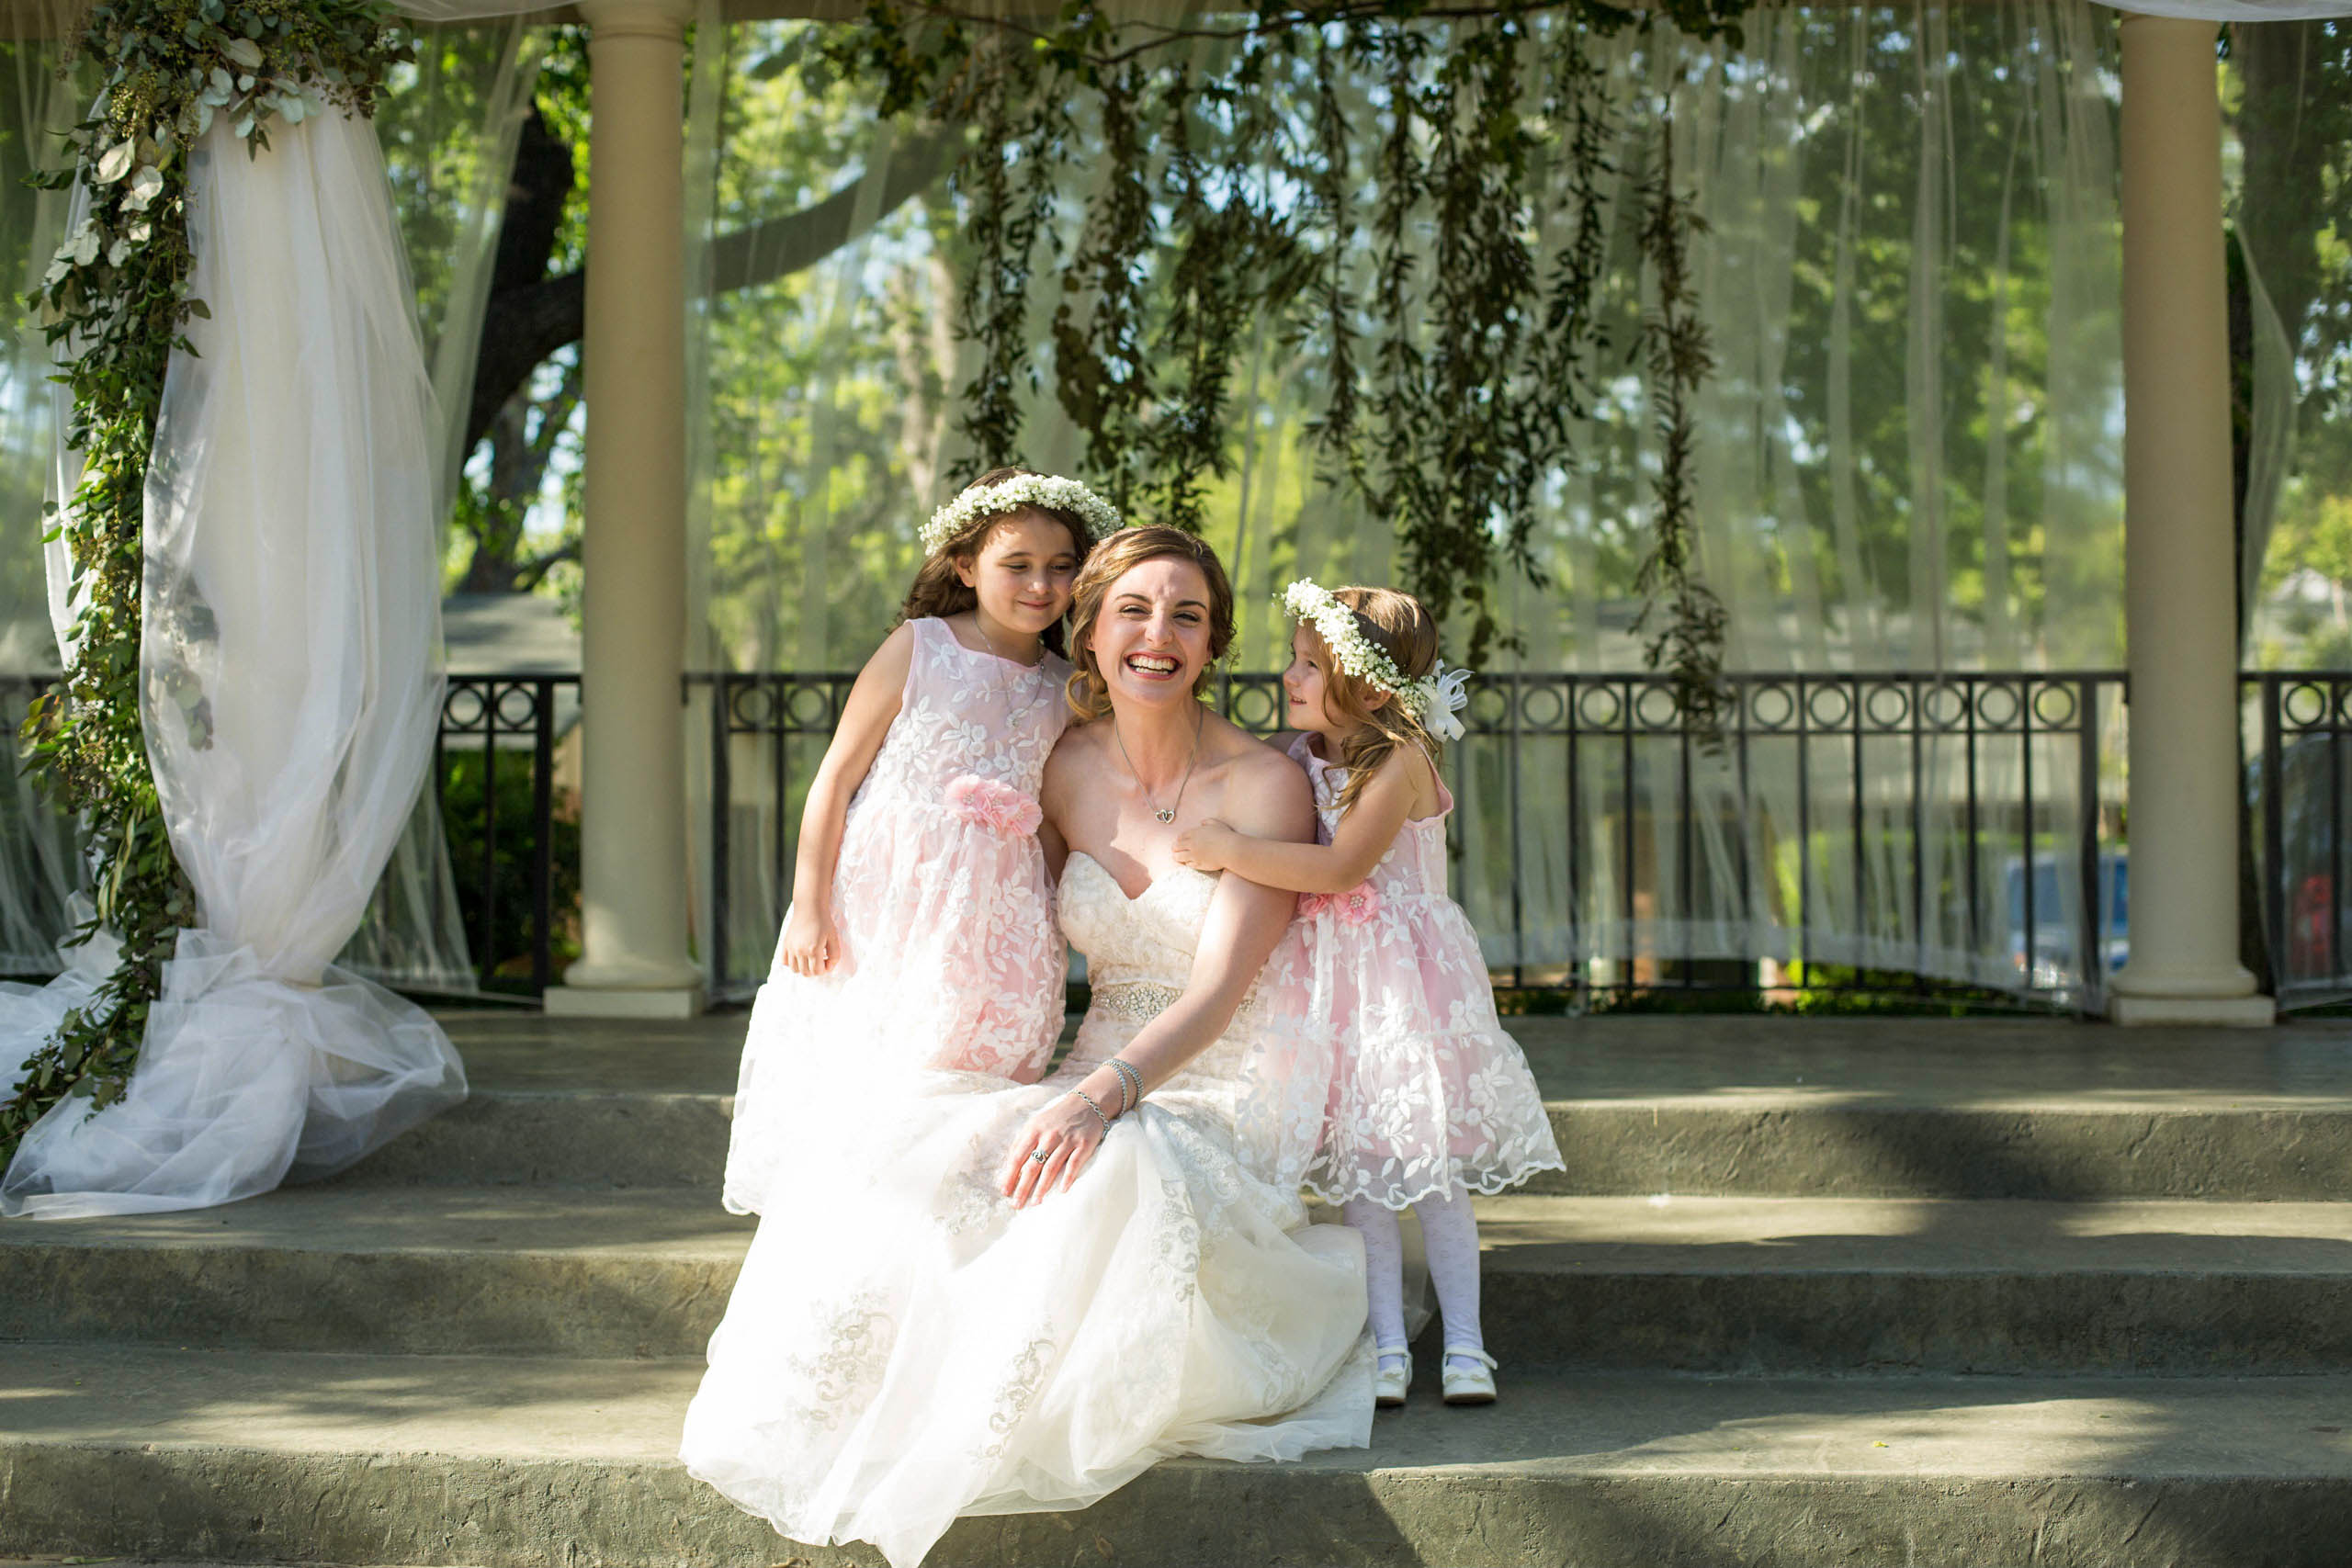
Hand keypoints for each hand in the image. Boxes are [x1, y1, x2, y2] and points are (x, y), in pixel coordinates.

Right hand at [776, 900, 838, 976]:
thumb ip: (835, 955)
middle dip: (815, 970)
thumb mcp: (834, 938)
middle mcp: (800, 951)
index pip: (817, 972)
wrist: (809, 908)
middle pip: (806, 973)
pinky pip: (784, 962)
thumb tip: (829, 968)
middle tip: (819, 960)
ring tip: (810, 958)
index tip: (827, 961)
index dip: (824, 970)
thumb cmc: (824, 922)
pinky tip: (799, 955)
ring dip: (803, 968)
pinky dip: (791, 963)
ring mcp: (791, 948)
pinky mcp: (785, 944)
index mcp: (814, 950)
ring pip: (795, 969)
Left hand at [998, 1092, 1108, 1207]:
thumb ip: (1022, 1141)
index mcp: (1034, 1130)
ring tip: (1035, 1202)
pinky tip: (1062, 1191)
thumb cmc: (1056, 1117)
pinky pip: (1074, 1163)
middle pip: (1033, 1165)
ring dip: (1042, 1187)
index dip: (1010, 1175)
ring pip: (1052, 1167)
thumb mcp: (1036, 1123)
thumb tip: (1009, 1165)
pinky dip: (1068, 1177)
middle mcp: (1049, 1135)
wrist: (1087, 1103)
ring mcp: (1067, 1140)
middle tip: (1017, 1204)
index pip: (1018, 1157)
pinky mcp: (1084, 1144)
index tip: (1005, 1192)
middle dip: (1023, 1187)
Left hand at [1173, 818, 1236, 872]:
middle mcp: (1192, 844)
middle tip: (1174, 849)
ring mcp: (1194, 855)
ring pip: (1179, 857)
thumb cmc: (1225, 835)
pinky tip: (1189, 862)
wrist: (1230, 849)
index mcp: (1195, 833)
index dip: (1179, 839)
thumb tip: (1202, 822)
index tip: (1179, 841)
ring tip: (1176, 857)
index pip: (1181, 836)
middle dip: (1175, 848)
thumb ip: (1208, 821)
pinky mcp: (1198, 864)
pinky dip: (1188, 863)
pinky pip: (1189, 864)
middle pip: (1176, 846)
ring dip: (1177, 857)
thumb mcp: (1216, 824)